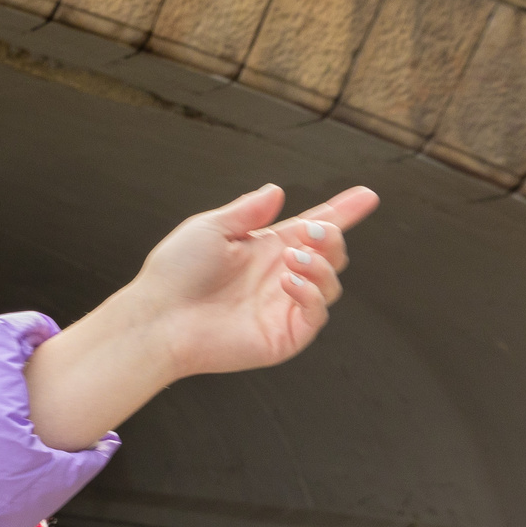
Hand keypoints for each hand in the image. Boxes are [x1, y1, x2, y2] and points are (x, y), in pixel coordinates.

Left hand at [132, 183, 374, 378]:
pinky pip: (316, 314)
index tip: (366, 195)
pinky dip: (311, 294)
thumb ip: (246, 212)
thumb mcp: (210, 229)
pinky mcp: (285, 336)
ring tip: (293, 258)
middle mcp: (280, 276)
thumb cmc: (175, 272)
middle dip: (330, 237)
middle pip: (330, 253)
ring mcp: (284, 307)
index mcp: (265, 249)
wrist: (159, 316)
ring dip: (320, 264)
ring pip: (330, 283)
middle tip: (310, 231)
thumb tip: (276, 191)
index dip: (341, 212)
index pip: (312, 228)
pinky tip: (289, 282)